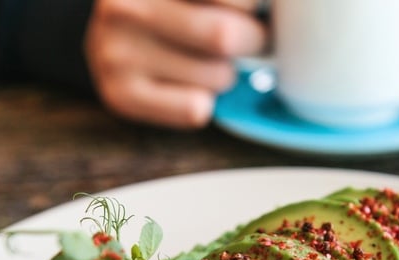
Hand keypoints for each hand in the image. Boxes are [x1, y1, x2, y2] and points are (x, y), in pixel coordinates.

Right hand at [84, 0, 266, 127]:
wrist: (109, 41)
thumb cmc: (172, 8)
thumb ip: (234, 0)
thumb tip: (288, 10)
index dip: (256, 5)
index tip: (255, 10)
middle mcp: (126, 6)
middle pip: (224, 35)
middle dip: (254, 39)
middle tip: (253, 38)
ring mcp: (116, 51)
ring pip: (217, 76)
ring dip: (228, 73)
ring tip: (209, 61)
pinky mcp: (120, 94)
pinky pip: (196, 109)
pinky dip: (207, 101)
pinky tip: (189, 85)